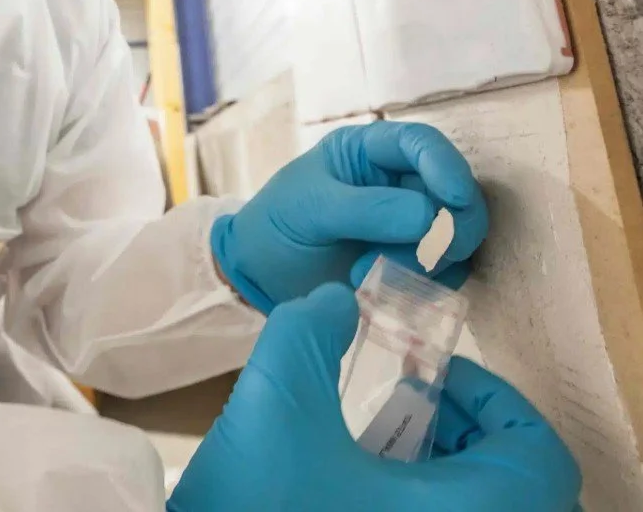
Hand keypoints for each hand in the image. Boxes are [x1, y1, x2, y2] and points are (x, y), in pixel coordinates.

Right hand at [167, 285, 580, 511]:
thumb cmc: (255, 507)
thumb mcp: (276, 400)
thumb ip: (309, 330)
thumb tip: (337, 303)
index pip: (538, 454)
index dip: (496, 401)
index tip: (430, 379)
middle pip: (513, 485)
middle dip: (463, 432)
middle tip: (403, 404)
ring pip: (474, 510)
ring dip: (438, 471)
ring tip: (370, 443)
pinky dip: (413, 500)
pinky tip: (346, 482)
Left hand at [210, 121, 487, 311]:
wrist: (260, 275)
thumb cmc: (278, 225)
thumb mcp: (311, 208)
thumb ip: (368, 209)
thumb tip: (431, 218)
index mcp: (371, 151)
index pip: (423, 144)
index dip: (447, 167)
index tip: (454, 199)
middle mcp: (401, 183)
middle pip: (456, 195)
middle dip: (444, 227)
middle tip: (411, 256)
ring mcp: (412, 226)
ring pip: (457, 238)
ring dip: (426, 262)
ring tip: (371, 275)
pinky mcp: (415, 266)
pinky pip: (446, 276)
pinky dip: (426, 287)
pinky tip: (383, 293)